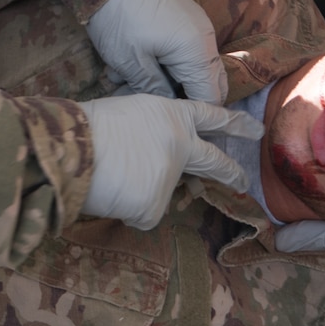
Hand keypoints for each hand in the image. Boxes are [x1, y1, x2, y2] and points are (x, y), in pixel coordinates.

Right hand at [78, 94, 260, 229]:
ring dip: (138, 191)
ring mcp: (171, 177)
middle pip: (214, 161)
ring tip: (110, 178)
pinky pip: (142, 214)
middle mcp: (180, 144)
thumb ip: (153, 130)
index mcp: (170, 114)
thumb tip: (156, 157)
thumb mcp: (129, 111)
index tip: (255, 129)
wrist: (69, 148)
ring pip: (160, 192)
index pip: (211, 116)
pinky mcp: (156, 205)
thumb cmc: (87, 126)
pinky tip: (110, 194)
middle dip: (231, 172)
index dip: (234, 123)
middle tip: (243, 181)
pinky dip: (126, 210)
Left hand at [85, 0, 225, 101]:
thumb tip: (168, 105)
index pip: (210, 97)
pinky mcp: (181, 18)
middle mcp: (204, 38)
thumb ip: (154, 88)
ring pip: (187, 65)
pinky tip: (126, 64)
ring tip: (123, 79)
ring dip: (161, 77)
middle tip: (148, 103)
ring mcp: (194, 25)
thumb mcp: (131, 61)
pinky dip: (158, 60)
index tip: (165, 119)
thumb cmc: (119, 16)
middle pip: (205, 81)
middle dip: (178, 96)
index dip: (192, 114)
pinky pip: (179, 48)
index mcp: (197, 52)